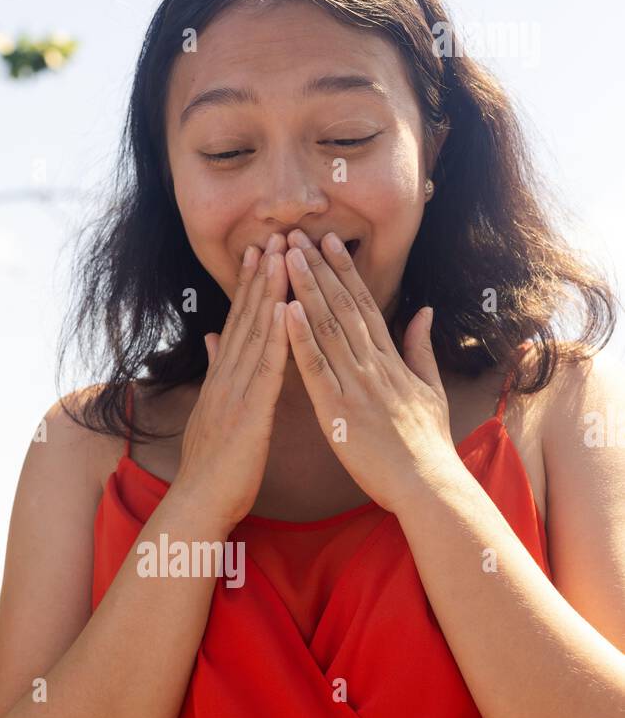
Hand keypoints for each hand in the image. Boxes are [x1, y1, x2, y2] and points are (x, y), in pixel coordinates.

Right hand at [172, 239, 289, 528]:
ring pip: (256, 335)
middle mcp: (227, 379)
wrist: (200, 503)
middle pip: (247, 319)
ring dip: (269, 293)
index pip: (239, 325)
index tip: (260, 251)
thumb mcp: (213, 413)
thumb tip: (212, 340)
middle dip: (261, 276)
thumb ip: (215, 373)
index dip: (250, 287)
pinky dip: (276, 338)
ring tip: (282, 255)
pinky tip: (286, 309)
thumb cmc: (214, 468)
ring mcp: (235, 393)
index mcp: (224, 380)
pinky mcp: (248, 413)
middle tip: (275, 235)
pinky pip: (265, 370)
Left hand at [283, 229, 462, 514]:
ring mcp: (356, 385)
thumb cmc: (427, 444)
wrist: (427, 483)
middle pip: (343, 307)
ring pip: (327, 328)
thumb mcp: (431, 389)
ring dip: (305, 290)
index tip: (328, 243)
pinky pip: (316, 368)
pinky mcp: (340, 410)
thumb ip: (421, 348)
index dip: (344, 272)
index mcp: (391, 360)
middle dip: (318, 269)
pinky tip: (286, 310)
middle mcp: (373, 365)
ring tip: (286, 257)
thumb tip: (424, 311)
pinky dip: (300, 338)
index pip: (364, 306)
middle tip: (297, 235)